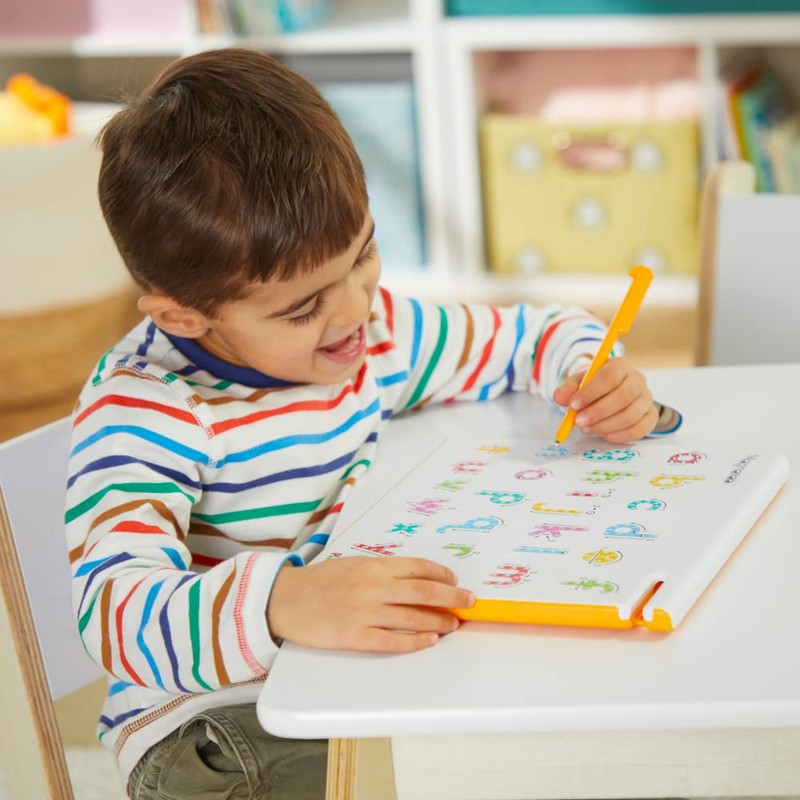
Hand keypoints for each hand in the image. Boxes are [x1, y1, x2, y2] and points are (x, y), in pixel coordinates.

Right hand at [267, 556, 474, 653]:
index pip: (418, 567)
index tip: (454, 581)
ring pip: (413, 617)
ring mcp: (365, 613)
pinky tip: (430, 640)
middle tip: (468, 602)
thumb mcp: (352, 564)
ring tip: (453, 624)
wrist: (284, 600)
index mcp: (372, 566)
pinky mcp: (355, 637)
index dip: (441, 575)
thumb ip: (382, 570)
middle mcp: (372, 587)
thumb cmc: (319, 582)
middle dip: (452, 598)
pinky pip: (393, 641)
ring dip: (439, 621)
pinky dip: (416, 641)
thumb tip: (415, 577)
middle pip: (424, 592)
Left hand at [553, 357, 657, 443]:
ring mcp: (647, 399)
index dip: (590, 392)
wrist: (615, 393)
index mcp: (620, 366)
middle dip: (597, 412)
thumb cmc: (596, 386)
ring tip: (586, 428)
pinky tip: (601, 433)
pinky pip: (637, 430)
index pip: (609, 377)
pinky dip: (617, 435)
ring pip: (629, 416)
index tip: (573, 405)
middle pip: (622, 397)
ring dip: (604, 426)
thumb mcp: (580, 382)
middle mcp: (638, 380)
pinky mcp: (650, 417)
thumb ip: (569, 389)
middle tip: (578, 422)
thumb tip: (559, 397)